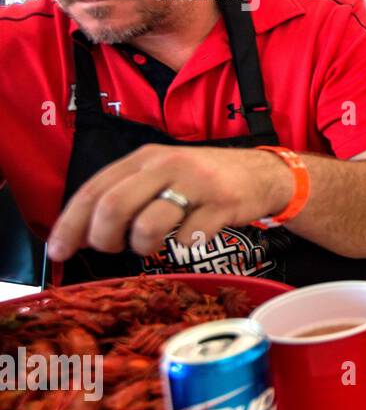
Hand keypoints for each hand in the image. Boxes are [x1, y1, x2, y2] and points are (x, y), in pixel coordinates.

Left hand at [47, 145, 293, 261]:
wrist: (262, 174)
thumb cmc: (203, 180)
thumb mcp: (161, 174)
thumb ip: (126, 194)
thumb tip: (83, 232)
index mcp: (143, 157)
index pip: (94, 190)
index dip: (71, 224)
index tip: (61, 251)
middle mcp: (166, 165)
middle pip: (115, 206)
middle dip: (104, 238)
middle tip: (113, 250)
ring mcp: (196, 183)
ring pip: (149, 224)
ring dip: (143, 246)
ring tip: (153, 246)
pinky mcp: (222, 203)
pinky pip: (190, 236)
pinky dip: (185, 245)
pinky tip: (192, 237)